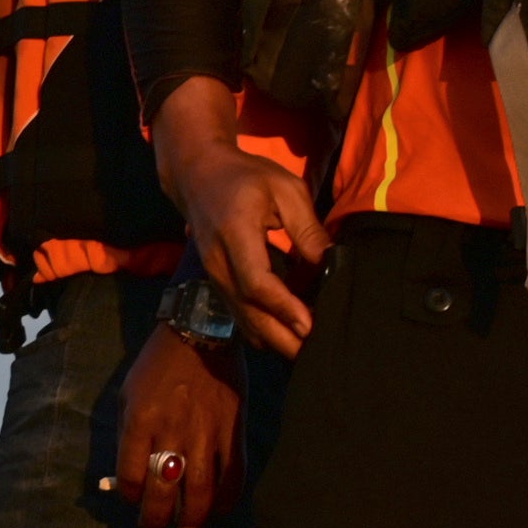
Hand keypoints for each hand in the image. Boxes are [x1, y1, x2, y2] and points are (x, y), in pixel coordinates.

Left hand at [104, 322, 244, 527]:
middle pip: (164, 490)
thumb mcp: (128, 393)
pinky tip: (219, 509)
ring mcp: (206, 432)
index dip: (131, 497)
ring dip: (193, 517)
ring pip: (201, 489)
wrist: (201, 332)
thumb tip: (129, 476)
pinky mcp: (233, 430)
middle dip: (157, 518)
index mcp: (140, 420)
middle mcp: (172, 430)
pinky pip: (233, 473)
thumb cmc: (157, 365)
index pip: (131, 475)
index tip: (134, 502)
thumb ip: (127, 435)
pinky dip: (227, 497)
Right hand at [150, 76, 326, 356]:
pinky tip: (290, 332)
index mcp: (235, 233)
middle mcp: (218, 262)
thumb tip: (330, 265)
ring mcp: (215, 277)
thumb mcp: (285, 189)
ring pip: (244, 321)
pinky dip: (265, 330)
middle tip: (316, 352)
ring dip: (275, 340)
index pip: (256, 281)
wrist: (197, 176)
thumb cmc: (246, 177)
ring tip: (308, 349)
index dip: (284, 307)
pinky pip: (241, 316)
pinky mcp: (218, 285)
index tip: (310, 325)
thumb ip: (307, 229)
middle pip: (249, 313)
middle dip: (283, 338)